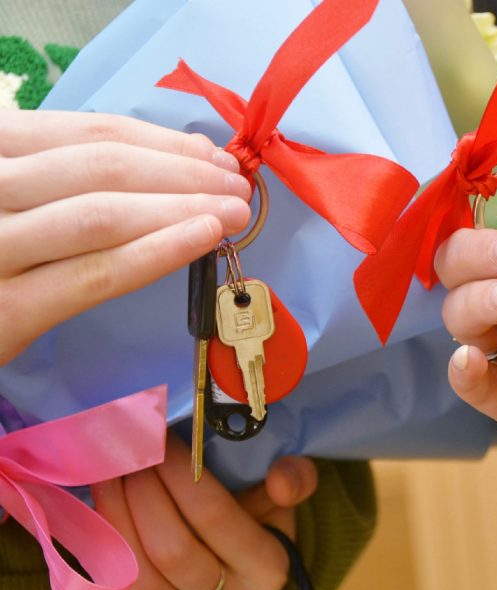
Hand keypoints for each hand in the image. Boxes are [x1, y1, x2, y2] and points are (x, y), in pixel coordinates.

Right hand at [0, 110, 252, 364]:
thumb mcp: (9, 201)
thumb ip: (65, 178)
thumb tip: (171, 162)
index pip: (85, 134)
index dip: (160, 143)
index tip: (213, 156)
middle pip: (102, 169)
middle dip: (184, 173)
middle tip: (237, 186)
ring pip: (102, 215)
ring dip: (183, 206)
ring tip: (235, 211)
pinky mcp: (4, 311)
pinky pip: (93, 275)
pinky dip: (157, 252)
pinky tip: (204, 239)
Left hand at [91, 433, 317, 589]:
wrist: (241, 576)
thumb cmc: (256, 520)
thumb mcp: (279, 495)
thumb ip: (294, 478)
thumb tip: (281, 479)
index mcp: (269, 568)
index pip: (214, 516)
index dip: (179, 476)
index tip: (158, 443)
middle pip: (171, 551)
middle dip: (140, 497)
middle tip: (127, 460)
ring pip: (141, 582)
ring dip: (114, 525)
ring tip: (108, 483)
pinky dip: (108, 570)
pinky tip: (104, 530)